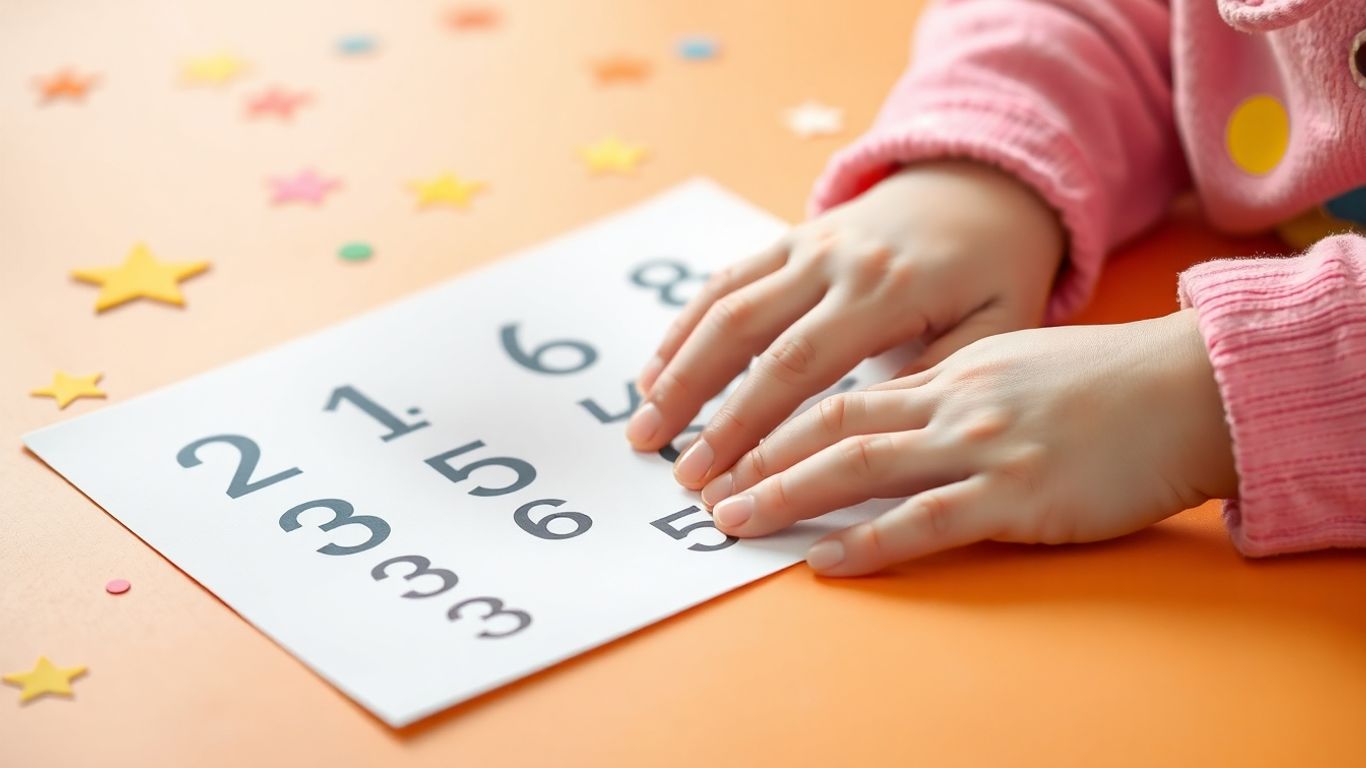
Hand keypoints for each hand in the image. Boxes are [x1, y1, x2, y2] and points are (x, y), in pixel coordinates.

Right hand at [626, 161, 1064, 493]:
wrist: (985, 186)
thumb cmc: (998, 271)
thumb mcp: (1000, 326)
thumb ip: (937, 378)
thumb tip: (871, 438)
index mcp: (887, 290)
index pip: (798, 367)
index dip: (747, 425)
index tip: (717, 478)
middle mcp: (836, 261)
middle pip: (744, 335)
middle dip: (698, 405)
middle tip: (671, 470)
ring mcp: (808, 244)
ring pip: (723, 305)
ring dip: (676, 368)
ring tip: (643, 428)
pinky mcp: (792, 238)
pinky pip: (727, 281)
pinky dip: (686, 326)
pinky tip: (657, 371)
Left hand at [700, 311, 1238, 575]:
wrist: (1188, 389)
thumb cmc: (1104, 382)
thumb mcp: (1012, 363)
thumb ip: (949, 386)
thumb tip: (896, 415)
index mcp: (948, 370)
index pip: (840, 393)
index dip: (775, 421)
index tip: (728, 446)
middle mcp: (951, 401)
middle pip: (830, 423)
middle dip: (757, 456)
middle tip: (704, 488)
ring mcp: (980, 446)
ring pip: (859, 466)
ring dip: (786, 494)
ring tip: (734, 521)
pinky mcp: (1016, 495)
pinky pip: (922, 522)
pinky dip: (865, 543)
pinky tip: (823, 560)